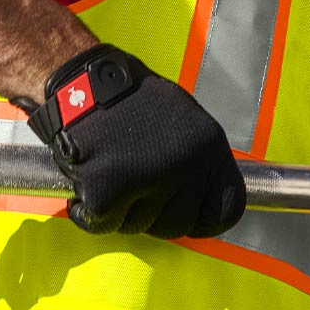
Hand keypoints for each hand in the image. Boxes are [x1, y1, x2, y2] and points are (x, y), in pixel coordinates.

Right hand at [19, 46, 245, 239]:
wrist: (81, 83)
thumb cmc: (131, 100)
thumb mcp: (185, 122)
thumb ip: (198, 163)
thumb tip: (205, 203)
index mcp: (209, 145)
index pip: (227, 210)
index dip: (205, 221)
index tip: (189, 219)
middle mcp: (185, 163)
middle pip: (179, 225)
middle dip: (155, 215)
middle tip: (133, 182)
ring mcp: (148, 178)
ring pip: (139, 227)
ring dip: (121, 210)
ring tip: (110, 169)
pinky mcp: (108, 189)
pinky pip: (104, 223)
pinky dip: (90, 211)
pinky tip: (87, 180)